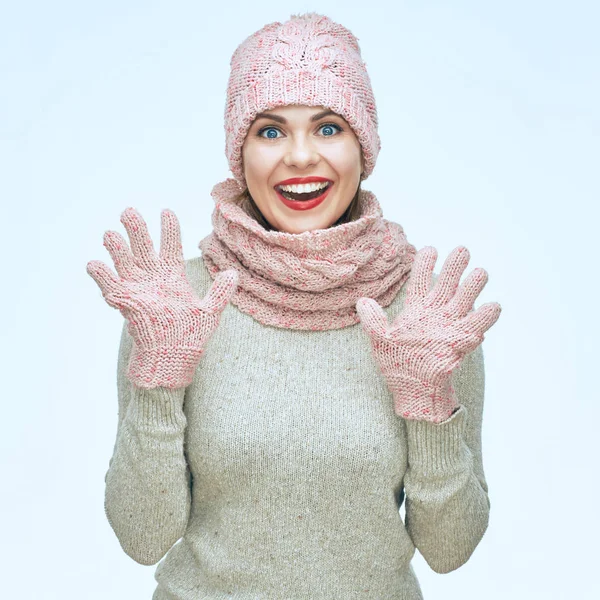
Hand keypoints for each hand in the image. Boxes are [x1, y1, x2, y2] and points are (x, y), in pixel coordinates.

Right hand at [87, 207, 238, 388]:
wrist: (172, 358)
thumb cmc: (189, 336)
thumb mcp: (208, 313)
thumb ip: (219, 293)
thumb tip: (234, 274)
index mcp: (172, 277)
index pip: (170, 246)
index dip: (168, 229)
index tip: (166, 211)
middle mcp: (153, 279)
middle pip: (143, 248)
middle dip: (136, 230)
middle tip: (129, 211)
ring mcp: (137, 289)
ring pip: (124, 263)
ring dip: (117, 248)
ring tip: (111, 234)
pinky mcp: (125, 303)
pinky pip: (109, 286)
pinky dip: (101, 276)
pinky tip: (94, 264)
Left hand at [356, 246, 500, 422]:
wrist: (412, 389)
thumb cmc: (397, 364)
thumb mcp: (380, 340)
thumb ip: (373, 321)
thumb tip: (362, 302)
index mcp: (416, 310)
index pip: (421, 281)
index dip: (425, 265)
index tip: (430, 249)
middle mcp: (435, 314)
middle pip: (447, 285)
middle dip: (455, 267)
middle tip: (462, 250)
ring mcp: (449, 326)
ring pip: (464, 301)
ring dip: (473, 287)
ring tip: (480, 272)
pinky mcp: (460, 342)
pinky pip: (476, 327)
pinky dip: (485, 318)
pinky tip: (492, 306)